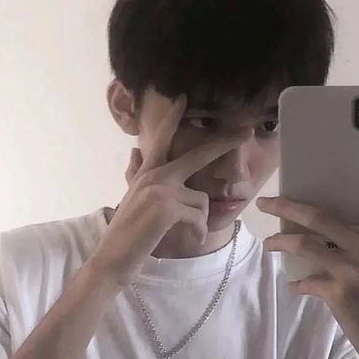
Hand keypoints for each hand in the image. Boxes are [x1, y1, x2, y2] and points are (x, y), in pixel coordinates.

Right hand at [89, 93, 251, 287]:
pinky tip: (192, 240)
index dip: (173, 118)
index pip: (162, 139)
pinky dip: (200, 232)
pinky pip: (200, 216)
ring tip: (190, 234)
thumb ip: (136, 174)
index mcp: (147, 172)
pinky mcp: (167, 206)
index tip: (183, 99)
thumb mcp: (131, 199)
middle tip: (247, 131)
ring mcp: (160, 188)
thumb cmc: (127, 233)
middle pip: (198, 155)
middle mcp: (154, 175)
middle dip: (225, 143)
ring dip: (201, 222)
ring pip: (202, 200)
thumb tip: (135, 151)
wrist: (112, 259)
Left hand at [256, 120, 358, 358]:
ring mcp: (358, 270)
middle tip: (265, 200)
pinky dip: (298, 282)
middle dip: (286, 204)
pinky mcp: (342, 294)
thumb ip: (358, 241)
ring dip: (280, 242)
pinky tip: (297, 285)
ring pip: (305, 243)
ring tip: (269, 243)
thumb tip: (316, 226)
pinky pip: (307, 280)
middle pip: (320, 214)